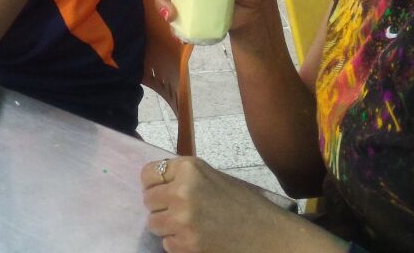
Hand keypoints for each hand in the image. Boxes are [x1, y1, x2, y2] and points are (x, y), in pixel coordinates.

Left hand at [141, 157, 302, 252]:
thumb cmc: (241, 202)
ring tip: (188, 224)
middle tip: (179, 210)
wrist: (265, 232)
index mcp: (189, 168)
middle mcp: (182, 190)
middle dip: (160, 207)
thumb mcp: (212, 177)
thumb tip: (156, 182)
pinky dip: (177, 243)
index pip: (148, 174)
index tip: (163, 190)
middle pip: (148, 200)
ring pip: (153, 223)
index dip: (154, 184)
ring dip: (166, 226)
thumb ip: (184, 176)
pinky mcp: (186, 243)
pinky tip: (196, 238)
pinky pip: (166, 243)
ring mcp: (182, 218)